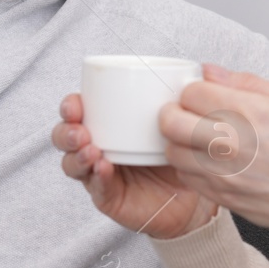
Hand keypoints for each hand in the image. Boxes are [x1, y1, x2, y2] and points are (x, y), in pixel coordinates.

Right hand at [52, 93, 217, 239]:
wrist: (193, 197)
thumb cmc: (181, 155)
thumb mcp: (181, 123)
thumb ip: (187, 98)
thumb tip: (203, 69)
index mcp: (107, 124)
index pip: (77, 112)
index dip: (70, 106)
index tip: (77, 102)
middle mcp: (97, 147)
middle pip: (65, 137)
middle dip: (66, 131)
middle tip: (81, 130)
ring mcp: (98, 174)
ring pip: (71, 164)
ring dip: (76, 155)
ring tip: (91, 150)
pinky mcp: (107, 197)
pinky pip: (96, 187)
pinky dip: (97, 177)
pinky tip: (103, 168)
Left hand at [158, 64, 268, 231]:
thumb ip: (247, 82)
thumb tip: (213, 72)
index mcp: (248, 113)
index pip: (192, 92)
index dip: (195, 89)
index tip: (202, 94)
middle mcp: (229, 142)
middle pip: (170, 120)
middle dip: (174, 111)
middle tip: (185, 111)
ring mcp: (221, 172)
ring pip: (172, 150)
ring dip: (178, 140)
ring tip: (194, 137)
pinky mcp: (219, 194)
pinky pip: (185, 175)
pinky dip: (188, 164)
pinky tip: (205, 159)